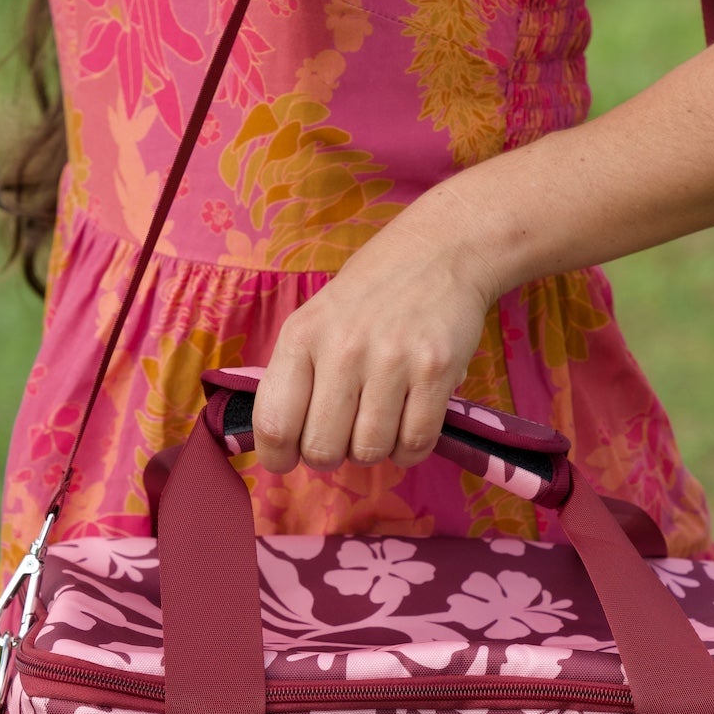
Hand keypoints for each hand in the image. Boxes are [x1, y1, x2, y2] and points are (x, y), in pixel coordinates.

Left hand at [251, 194, 500, 475]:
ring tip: (378, 425)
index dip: (277, 457)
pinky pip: (415, 442)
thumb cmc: (369, 294)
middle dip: (329, 456)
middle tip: (341, 439)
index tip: (288, 460)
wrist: (439, 253)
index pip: (273, 423)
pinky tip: (407, 427)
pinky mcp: (437, 370)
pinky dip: (409, 450)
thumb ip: (296, 375)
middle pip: (322, 448)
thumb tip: (279, 442)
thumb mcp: (315, 319)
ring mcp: (392, 360)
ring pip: (369, 451)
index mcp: (301, 336)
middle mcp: (342, 348)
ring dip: (373, 451)